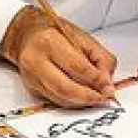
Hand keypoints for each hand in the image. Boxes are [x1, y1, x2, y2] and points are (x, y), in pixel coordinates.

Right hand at [0, 7, 116, 107]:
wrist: (29, 35)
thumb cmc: (57, 34)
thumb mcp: (84, 38)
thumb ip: (102, 59)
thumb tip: (106, 83)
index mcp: (49, 42)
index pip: (76, 66)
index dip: (95, 79)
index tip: (108, 86)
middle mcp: (36, 61)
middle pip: (64, 88)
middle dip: (87, 96)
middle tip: (102, 97)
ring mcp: (31, 77)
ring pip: (60, 99)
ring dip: (81, 102)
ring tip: (95, 98)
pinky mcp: (32, 89)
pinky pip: (56, 101)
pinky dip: (72, 103)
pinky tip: (82, 98)